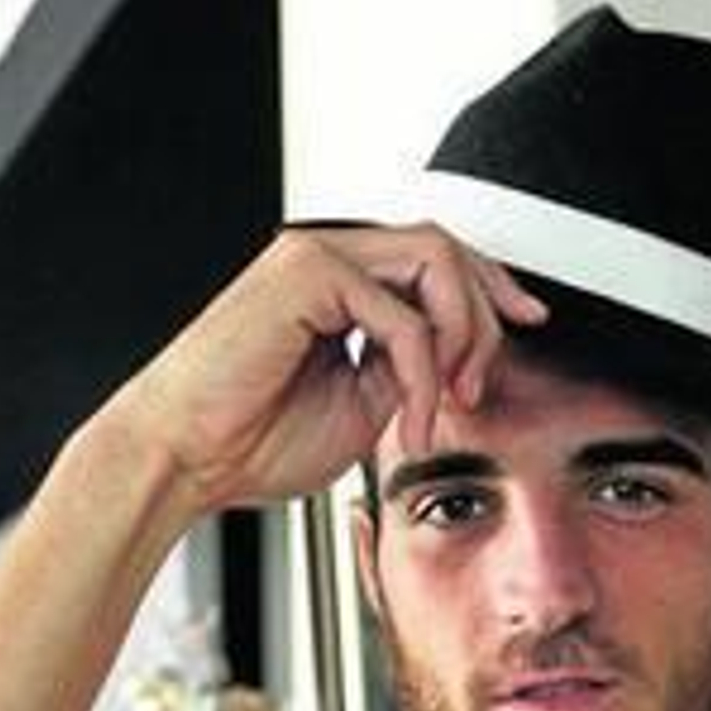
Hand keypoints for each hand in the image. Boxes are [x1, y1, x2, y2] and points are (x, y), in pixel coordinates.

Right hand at [97, 223, 548, 515]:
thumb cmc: (247, 443)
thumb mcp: (359, 410)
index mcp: (335, 288)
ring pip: (434, 260)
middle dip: (487, 313)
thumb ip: (405, 373)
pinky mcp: (305, 273)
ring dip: (462, 333)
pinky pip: (402, 312)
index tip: (526, 322)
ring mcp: (314, 259)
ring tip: (449, 398)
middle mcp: (325, 261)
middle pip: (445, 249)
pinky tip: (413, 417)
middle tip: (477, 385)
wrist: (184, 461)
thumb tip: (450, 363)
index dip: (489, 288)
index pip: (432, 261)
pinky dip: (424, 370)